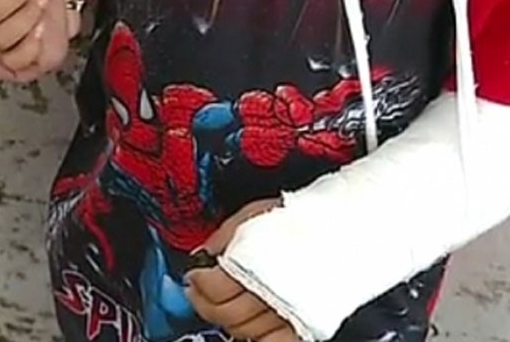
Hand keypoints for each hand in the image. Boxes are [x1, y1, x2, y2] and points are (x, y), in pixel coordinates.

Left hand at [186, 199, 298, 341]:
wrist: (347, 226)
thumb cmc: (305, 217)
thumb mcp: (254, 213)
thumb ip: (225, 235)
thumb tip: (203, 253)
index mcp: (255, 262)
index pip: (212, 287)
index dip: (197, 282)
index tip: (194, 275)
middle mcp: (270, 291)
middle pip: (224, 313)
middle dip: (204, 302)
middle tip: (199, 292)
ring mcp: (287, 312)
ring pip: (243, 331)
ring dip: (226, 320)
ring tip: (222, 305)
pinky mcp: (304, 325)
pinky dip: (257, 338)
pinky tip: (250, 327)